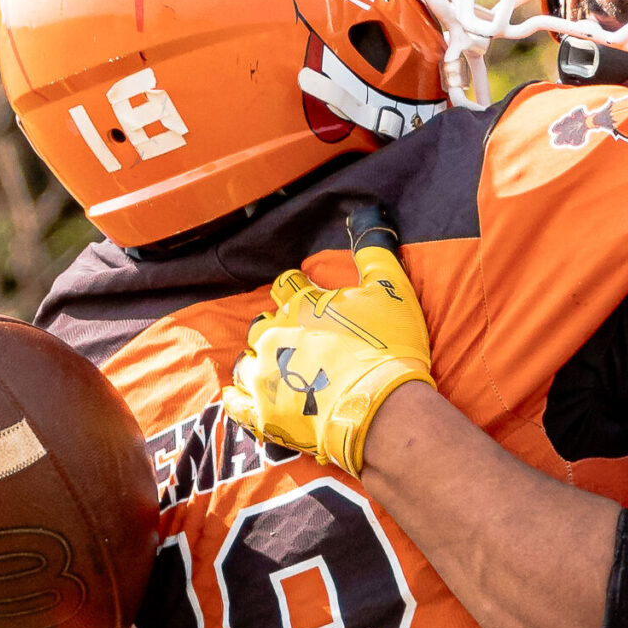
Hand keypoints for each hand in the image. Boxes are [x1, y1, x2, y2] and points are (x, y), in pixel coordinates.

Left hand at [223, 210, 434, 473]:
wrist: (382, 407)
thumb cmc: (388, 347)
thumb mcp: (391, 290)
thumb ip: (375, 251)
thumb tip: (369, 214)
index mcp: (300, 304)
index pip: (287, 284)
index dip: (298, 290)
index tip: (309, 299)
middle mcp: (273, 335)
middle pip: (263, 324)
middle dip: (278, 329)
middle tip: (301, 342)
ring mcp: (264, 376)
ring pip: (246, 361)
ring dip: (260, 363)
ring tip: (279, 372)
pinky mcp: (263, 413)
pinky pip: (236, 404)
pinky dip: (238, 399)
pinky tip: (243, 397)